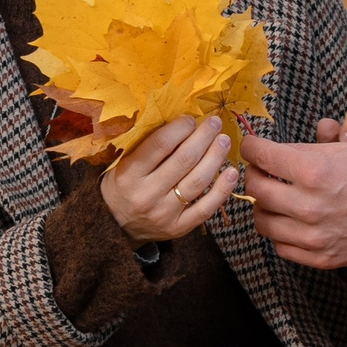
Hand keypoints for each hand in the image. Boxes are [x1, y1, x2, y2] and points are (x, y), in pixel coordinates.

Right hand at [99, 117, 238, 244]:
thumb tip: (182, 121)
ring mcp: (163, 214)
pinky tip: (232, 172)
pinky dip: (222, 190)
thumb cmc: (122, 185)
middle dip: (203, 137)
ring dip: (215, 158)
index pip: (160, 145)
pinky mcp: (177, 228)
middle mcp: (146, 194)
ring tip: (224, 141)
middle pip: (184, 160)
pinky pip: (206, 209)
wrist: (113, 225)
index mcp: (129, 174)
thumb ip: (147, 145)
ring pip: (198, 182)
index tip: (191, 119)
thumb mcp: (123, 163)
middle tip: (215, 123)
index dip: (180, 128)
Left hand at [243, 132, 346, 268]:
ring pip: (263, 221)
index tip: (252, 146)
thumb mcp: (345, 149)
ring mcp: (315, 236)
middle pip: (256, 189)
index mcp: (315, 171)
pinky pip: (282, 247)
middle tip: (262, 170)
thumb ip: (304, 151)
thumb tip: (272, 152)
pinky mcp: (323, 258)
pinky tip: (291, 221)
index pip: (261, 156)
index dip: (251, 147)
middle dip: (254, 174)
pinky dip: (280, 233)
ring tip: (276, 198)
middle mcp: (311, 205)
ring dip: (264, 206)